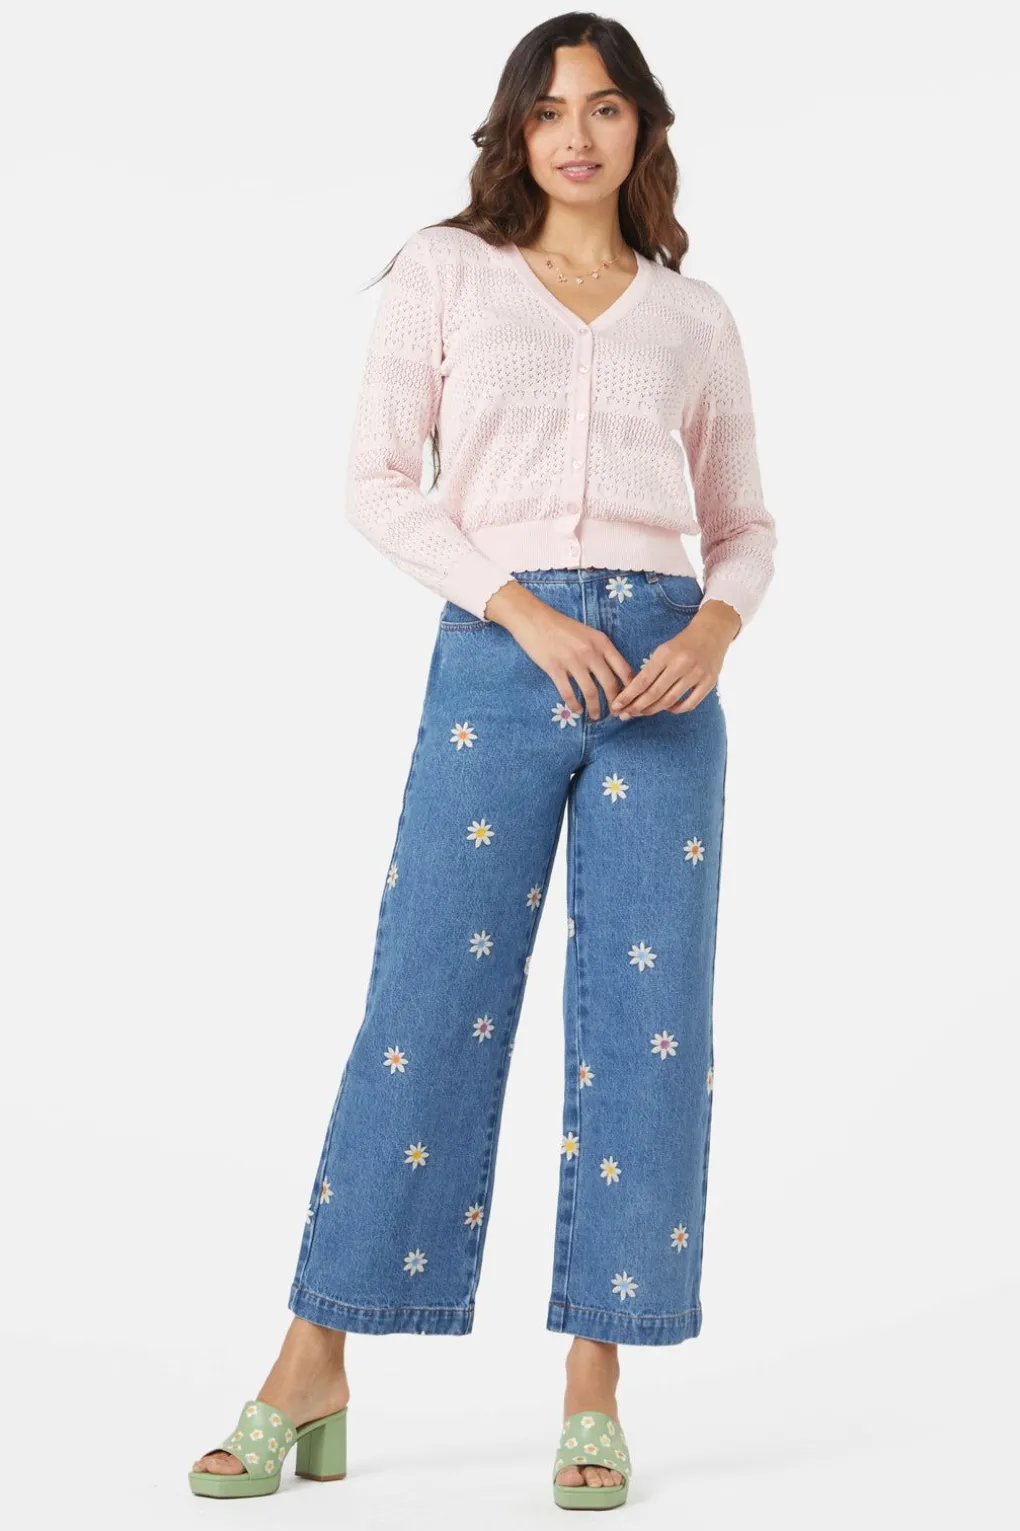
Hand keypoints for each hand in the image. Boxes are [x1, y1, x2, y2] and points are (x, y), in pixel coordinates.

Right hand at [483, 580, 632, 720]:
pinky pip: (568, 693)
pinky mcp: (555, 668)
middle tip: (615, 714)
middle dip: (615, 703)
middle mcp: (591, 652)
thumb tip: (614, 673)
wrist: (534, 619)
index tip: (629, 700)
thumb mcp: (589, 634)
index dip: (630, 688)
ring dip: (595, 708)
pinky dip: (574, 705)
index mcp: (602, 643)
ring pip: (590, 692)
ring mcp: (572, 661)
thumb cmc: (562, 626)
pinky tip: (576, 710)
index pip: (624, 669)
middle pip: (610, 684)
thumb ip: (601, 651)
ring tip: (595, 716)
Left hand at [608, 600, 740, 716]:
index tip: (616, 705)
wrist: (712, 632)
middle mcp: (681, 664)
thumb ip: (651, 670)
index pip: (643, 680)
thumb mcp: (663, 650)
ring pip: (670, 700)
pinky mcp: (709, 682)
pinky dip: (676, 709)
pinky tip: (668, 709)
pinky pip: (690, 704)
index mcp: (666, 654)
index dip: (628, 695)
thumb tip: (634, 693)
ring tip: (642, 713)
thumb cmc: (682, 643)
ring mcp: (696, 674)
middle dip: (637, 706)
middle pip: (654, 693)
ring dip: (653, 710)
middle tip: (625, 714)